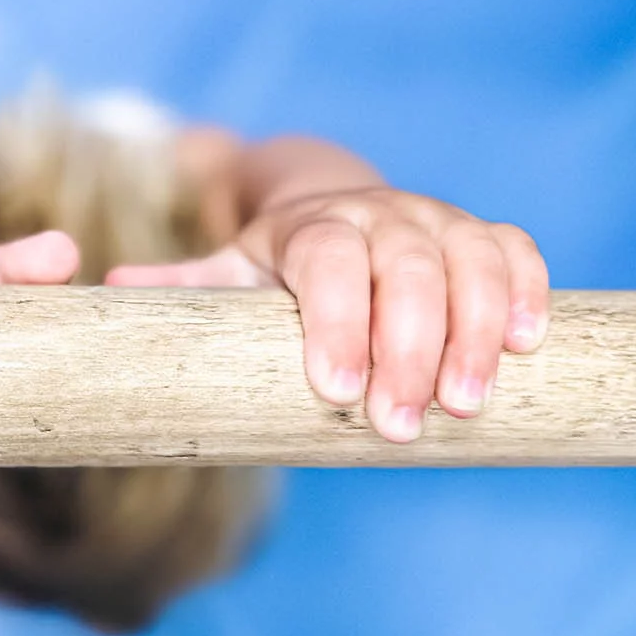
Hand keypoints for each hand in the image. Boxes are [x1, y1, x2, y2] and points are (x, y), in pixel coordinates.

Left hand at [107, 145, 549, 442]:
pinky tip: (527, 345)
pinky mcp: (481, 234)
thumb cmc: (276, 264)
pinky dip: (526, 292)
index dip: (335, 320)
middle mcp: (379, 213)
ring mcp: (436, 220)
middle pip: (405, 269)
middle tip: (399, 427)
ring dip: (474, 333)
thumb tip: (109, 285)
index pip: (328, 260)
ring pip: (470, 261)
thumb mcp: (228, 272)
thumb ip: (182, 289)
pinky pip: (515, 251)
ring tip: (466, 405)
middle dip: (406, 349)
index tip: (333, 391)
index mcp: (309, 226)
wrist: (332, 207)